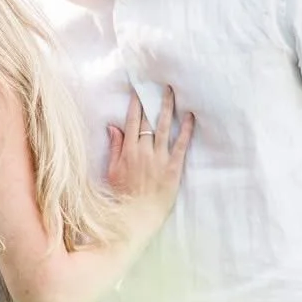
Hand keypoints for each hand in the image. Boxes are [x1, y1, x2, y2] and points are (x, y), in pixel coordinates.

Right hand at [105, 86, 194, 233]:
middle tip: (159, 84)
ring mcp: (159, 159)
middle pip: (148, 121)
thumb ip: (115, 148)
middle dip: (153, 101)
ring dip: (168, 108)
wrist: (137, 217)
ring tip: (173, 93)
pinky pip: (181, 145)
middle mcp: (144, 152)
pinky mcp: (173, 168)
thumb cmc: (122, 196)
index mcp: (128, 152)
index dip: (136, 105)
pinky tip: (190, 117)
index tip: (138, 90)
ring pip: (164, 128)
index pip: (132, 122)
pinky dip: (185, 130)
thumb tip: (113, 126)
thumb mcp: (112, 171)